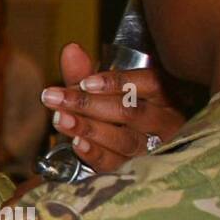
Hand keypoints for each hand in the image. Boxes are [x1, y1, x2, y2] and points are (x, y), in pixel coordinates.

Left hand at [40, 42, 186, 172]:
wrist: (116, 144)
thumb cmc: (112, 109)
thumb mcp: (98, 90)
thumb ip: (84, 72)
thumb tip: (70, 50)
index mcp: (163, 92)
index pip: (148, 83)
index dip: (116, 83)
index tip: (84, 82)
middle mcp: (165, 120)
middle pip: (130, 113)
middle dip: (88, 104)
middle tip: (54, 97)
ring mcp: (154, 148)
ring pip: (125, 140)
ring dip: (89, 129)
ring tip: (61, 119)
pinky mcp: (137, 169)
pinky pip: (118, 164)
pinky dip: (95, 154)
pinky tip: (76, 144)